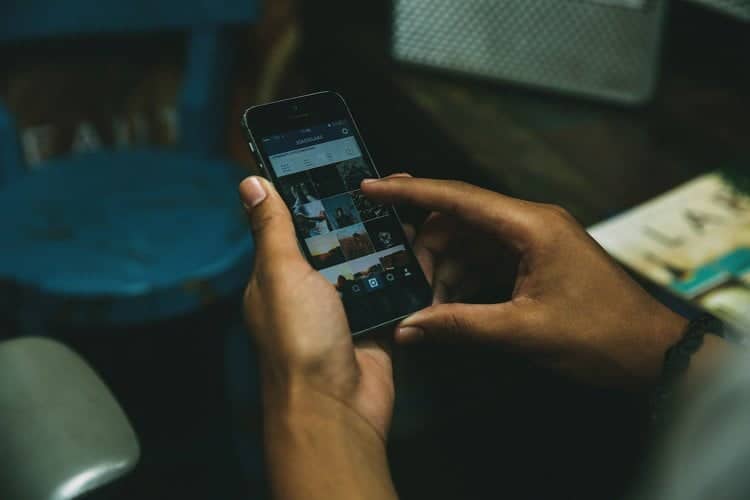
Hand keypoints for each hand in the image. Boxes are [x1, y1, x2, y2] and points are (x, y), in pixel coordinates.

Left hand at [239, 176, 396, 499]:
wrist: (337, 406)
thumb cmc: (299, 343)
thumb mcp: (281, 273)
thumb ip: (273, 229)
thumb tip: (250, 184)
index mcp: (279, 275)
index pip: (295, 223)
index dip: (314, 194)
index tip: (337, 164)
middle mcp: (311, 289)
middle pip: (339, 239)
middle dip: (362, 214)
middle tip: (388, 184)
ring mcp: (346, 306)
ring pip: (371, 261)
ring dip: (389, 240)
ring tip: (412, 209)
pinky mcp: (377, 322)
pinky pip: (395, 289)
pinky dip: (408, 272)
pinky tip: (425, 248)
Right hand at [363, 176, 687, 387]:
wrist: (652, 354)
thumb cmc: (601, 336)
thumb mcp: (523, 331)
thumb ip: (460, 325)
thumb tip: (409, 327)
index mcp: (531, 226)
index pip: (457, 198)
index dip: (410, 192)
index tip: (372, 187)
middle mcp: (530, 224)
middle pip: (458, 221)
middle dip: (425, 249)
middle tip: (401, 280)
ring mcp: (533, 243)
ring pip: (469, 244)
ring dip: (444, 271)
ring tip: (428, 305)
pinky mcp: (535, 263)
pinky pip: (486, 262)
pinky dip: (463, 282)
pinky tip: (450, 306)